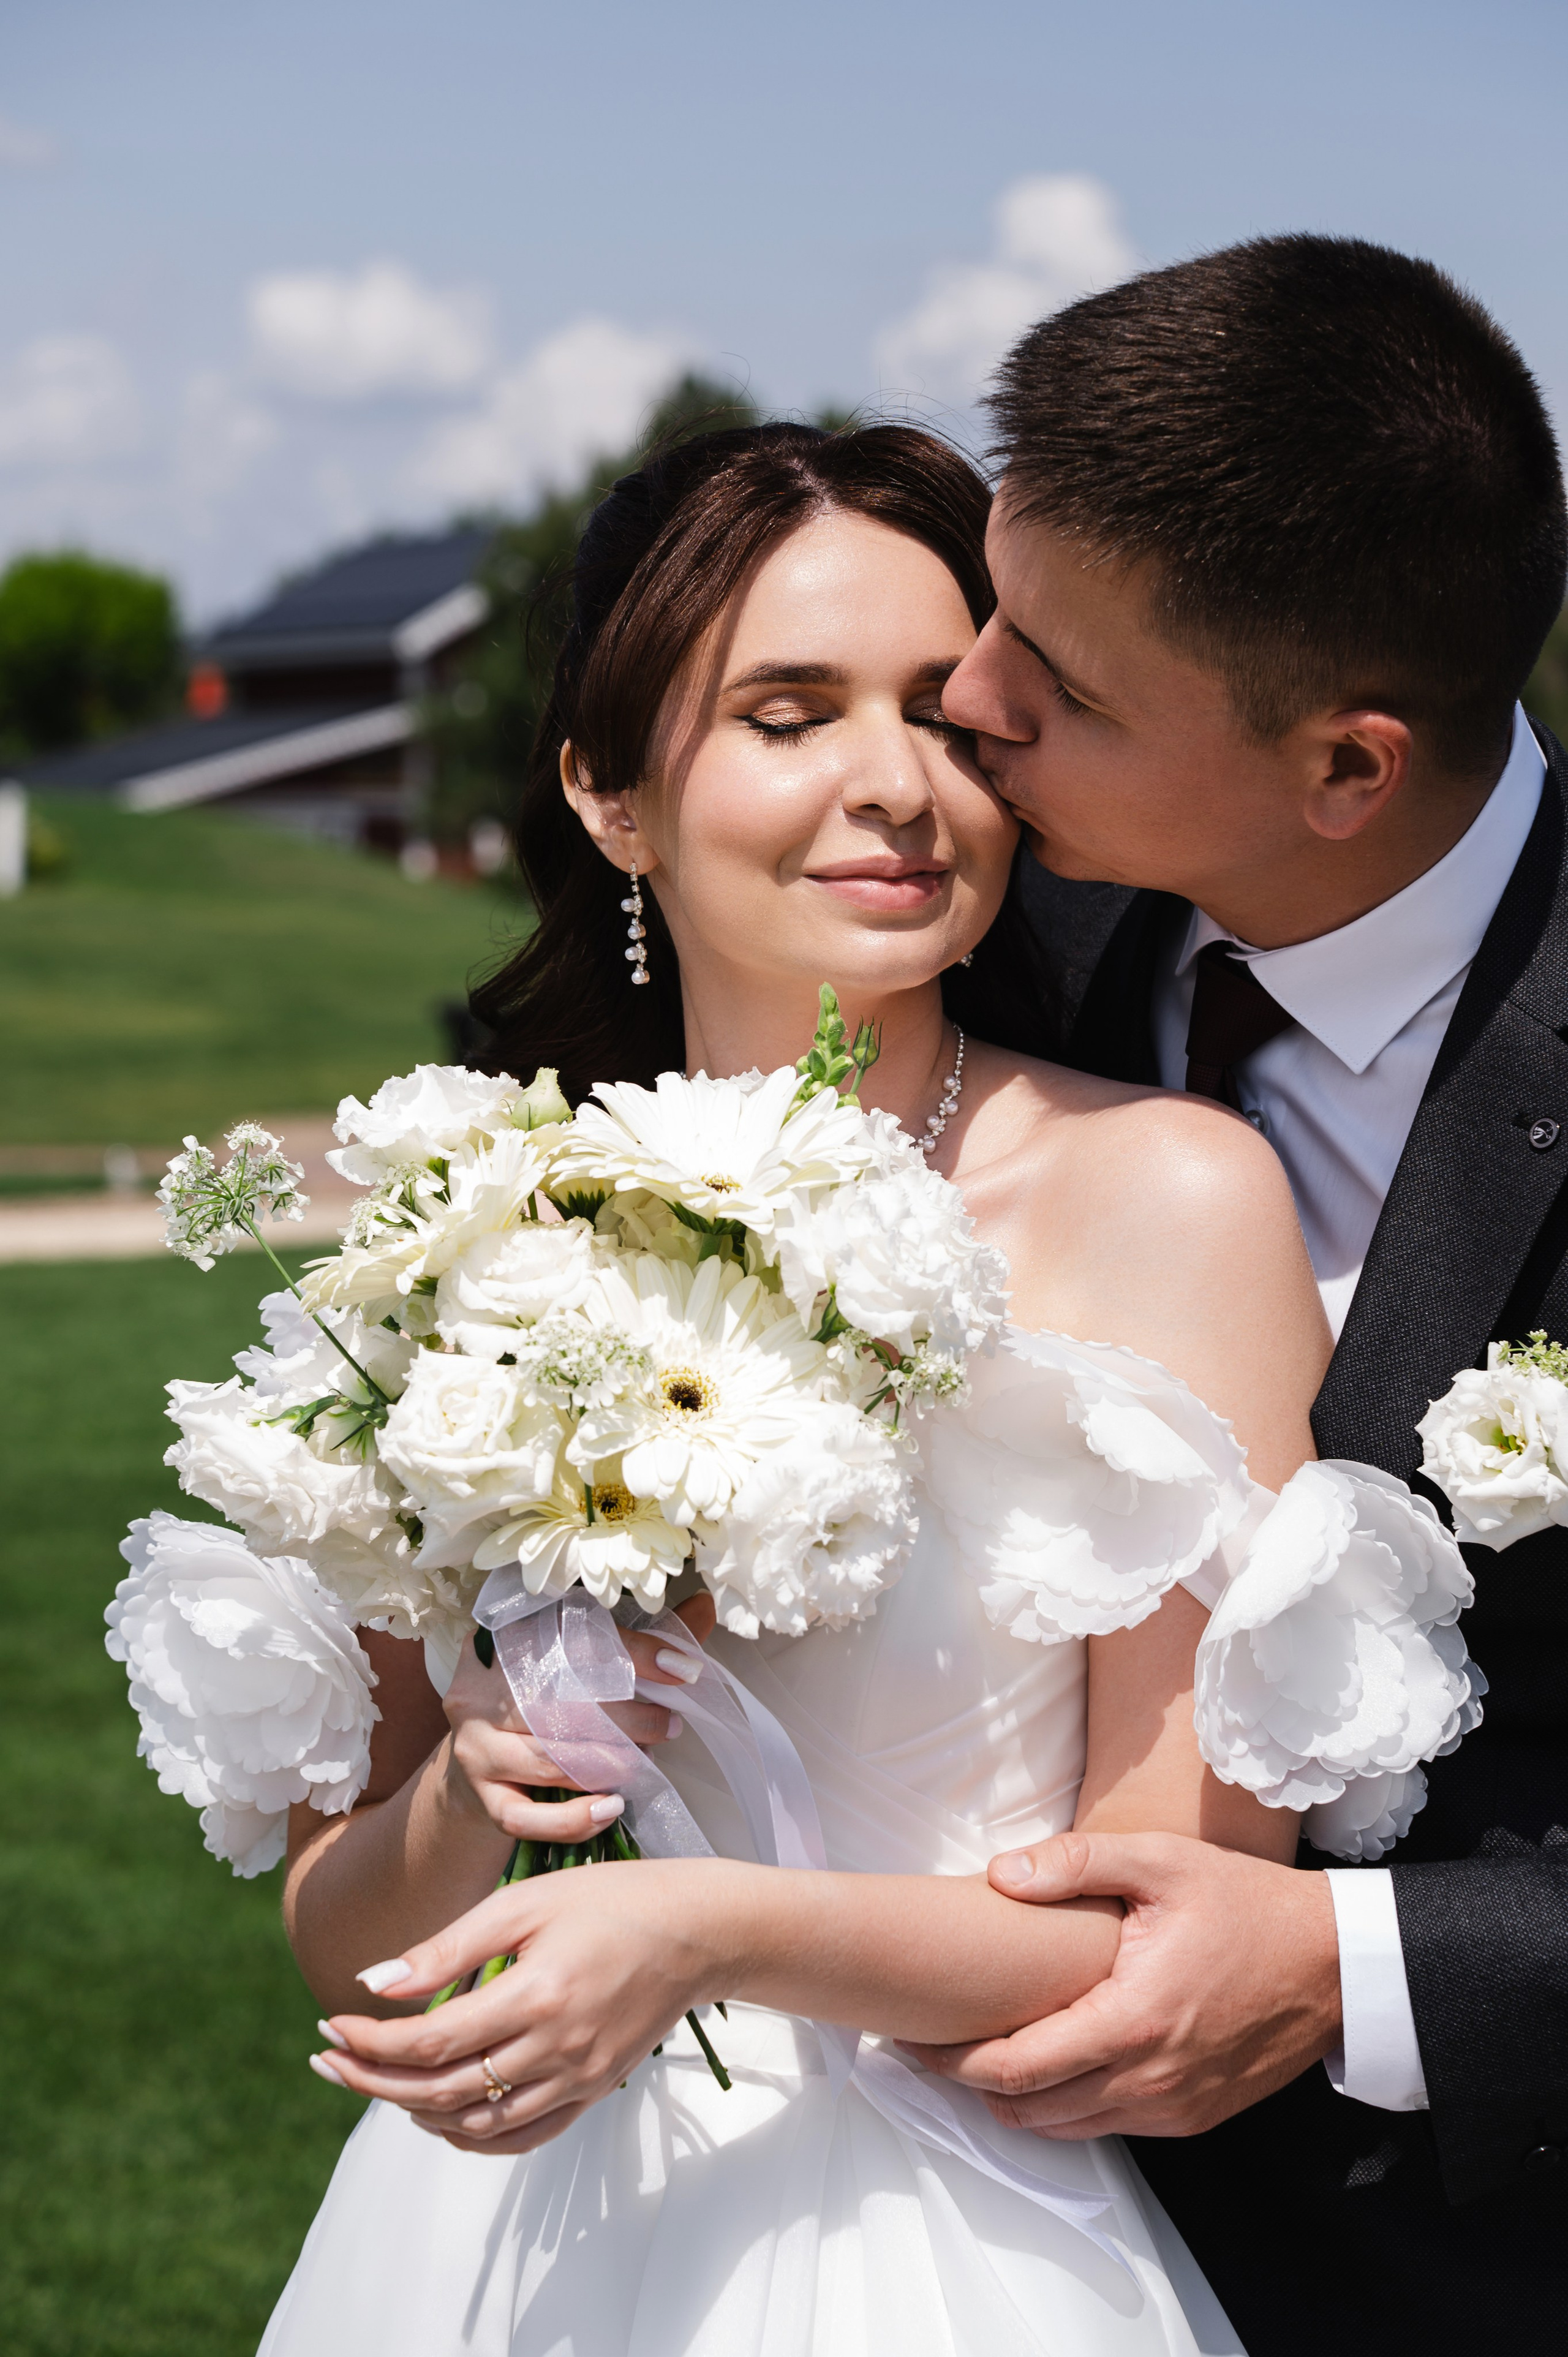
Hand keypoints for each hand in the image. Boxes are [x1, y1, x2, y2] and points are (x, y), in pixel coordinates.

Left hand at [310, 1852, 737, 2155]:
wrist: (696, 1931)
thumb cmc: (607, 1901)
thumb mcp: (524, 1902)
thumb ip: (447, 1948)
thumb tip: (371, 1983)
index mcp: (536, 1996)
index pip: (430, 2042)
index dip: (369, 2043)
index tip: (328, 2027)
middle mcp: (555, 2050)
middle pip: (441, 2090)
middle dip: (372, 2080)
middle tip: (326, 2061)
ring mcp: (577, 2080)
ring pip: (475, 2124)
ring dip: (412, 2109)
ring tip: (371, 2079)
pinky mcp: (592, 2093)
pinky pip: (518, 2137)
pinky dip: (468, 2134)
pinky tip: (435, 2111)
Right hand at [442, 1591, 715, 1849]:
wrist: (485, 1749)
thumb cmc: (547, 1691)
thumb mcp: (588, 1653)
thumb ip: (644, 1635)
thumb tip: (705, 1608)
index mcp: (507, 1634)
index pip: (572, 1637)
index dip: (632, 1652)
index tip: (681, 1668)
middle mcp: (480, 1686)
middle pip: (560, 1702)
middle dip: (627, 1718)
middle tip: (669, 1723)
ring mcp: (474, 1744)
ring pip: (547, 1760)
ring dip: (607, 1764)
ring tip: (646, 1761)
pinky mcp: (480, 1794)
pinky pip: (525, 1816)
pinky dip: (571, 1818)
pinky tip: (610, 1809)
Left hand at [902, 1830, 1340, 2138]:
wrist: (1337, 1965)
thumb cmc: (1247, 1906)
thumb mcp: (1161, 1862)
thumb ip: (1075, 1862)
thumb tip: (998, 1874)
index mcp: (1131, 2022)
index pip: (1017, 2067)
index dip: (952, 2061)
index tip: (910, 2038)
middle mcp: (1148, 2080)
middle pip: (1029, 2110)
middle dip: (969, 2085)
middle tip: (927, 2048)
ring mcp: (1173, 2107)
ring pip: (1066, 2128)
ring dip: (1015, 2101)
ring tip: (976, 2055)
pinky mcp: (1192, 2115)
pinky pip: (1109, 2126)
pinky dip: (1067, 2106)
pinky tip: (1048, 2064)